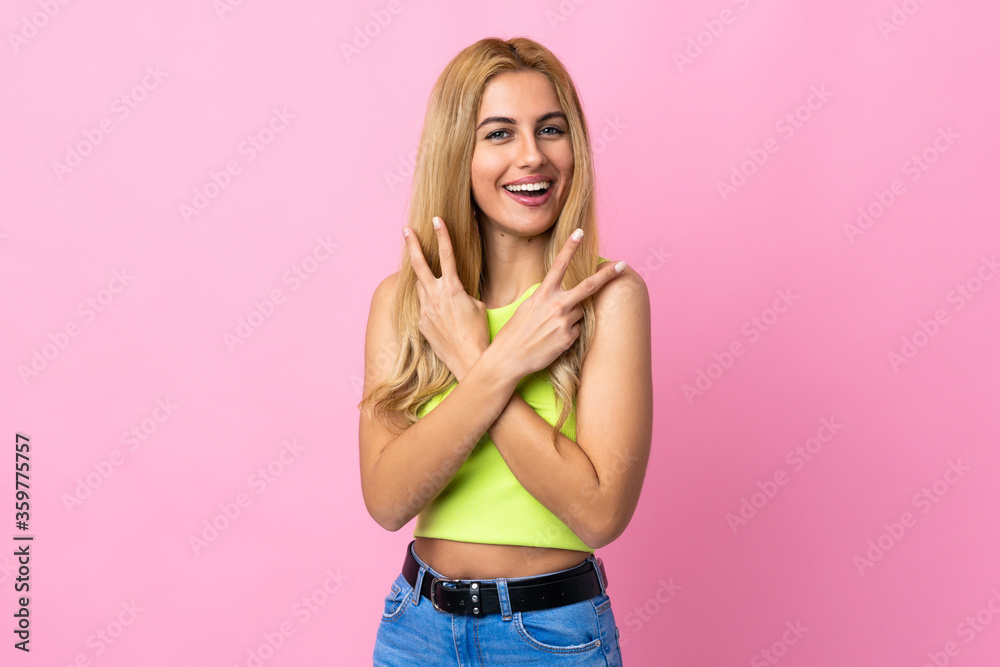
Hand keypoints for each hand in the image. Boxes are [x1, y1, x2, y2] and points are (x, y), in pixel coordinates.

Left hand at [403, 216, 489, 381]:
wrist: (468, 359)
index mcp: (453, 288)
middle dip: (412, 245)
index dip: (442, 235)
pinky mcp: (422, 323)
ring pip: (420, 286)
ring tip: (429, 277)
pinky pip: (423, 307)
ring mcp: (425, 310)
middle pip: (419, 265)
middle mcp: (435, 296)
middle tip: (406, 229)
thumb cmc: (479, 332)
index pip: (447, 255)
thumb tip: (455, 292)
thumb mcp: (478, 306)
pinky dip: (430, 305)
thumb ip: (463, 293)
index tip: (436, 219)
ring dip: (423, 278)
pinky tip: (442, 316)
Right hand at [490, 229, 623, 380]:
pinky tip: (552, 340)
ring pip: (580, 312)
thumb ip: (546, 298)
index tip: (580, 232)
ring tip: (550, 328)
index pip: (559, 265)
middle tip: (623, 265)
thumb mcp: (526, 308)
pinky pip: (576, 330)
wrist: (509, 358)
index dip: (570, 247)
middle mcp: (556, 305)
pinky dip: (568, 334)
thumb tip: (562, 296)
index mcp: (543, 294)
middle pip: (588, 287)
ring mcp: (564, 322)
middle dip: (607, 275)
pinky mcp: (568, 339)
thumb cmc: (514, 333)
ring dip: (571, 317)